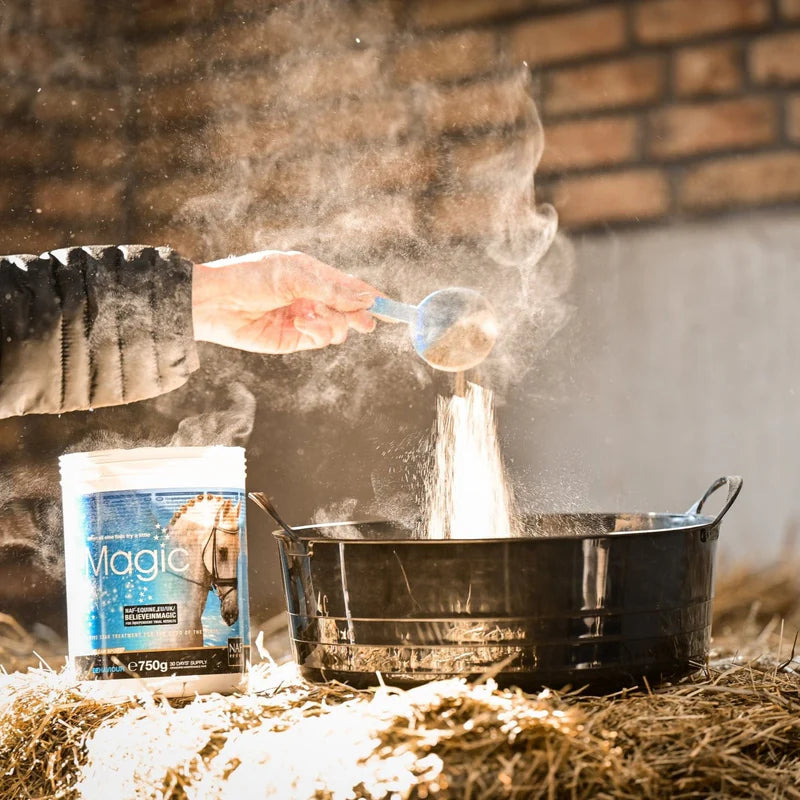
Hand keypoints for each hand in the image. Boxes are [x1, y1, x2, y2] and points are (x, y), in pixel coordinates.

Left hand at [192, 250, 377, 352]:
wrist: (215, 303)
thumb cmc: (251, 277)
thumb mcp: (294, 275)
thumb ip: (332, 289)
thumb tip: (366, 299)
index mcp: (313, 275)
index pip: (350, 286)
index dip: (371, 296)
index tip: (389, 306)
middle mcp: (312, 298)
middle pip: (349, 310)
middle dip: (358, 315)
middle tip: (366, 323)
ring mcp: (304, 320)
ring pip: (338, 328)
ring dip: (332, 324)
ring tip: (310, 318)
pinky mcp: (293, 341)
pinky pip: (320, 340)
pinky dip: (317, 333)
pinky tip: (301, 325)